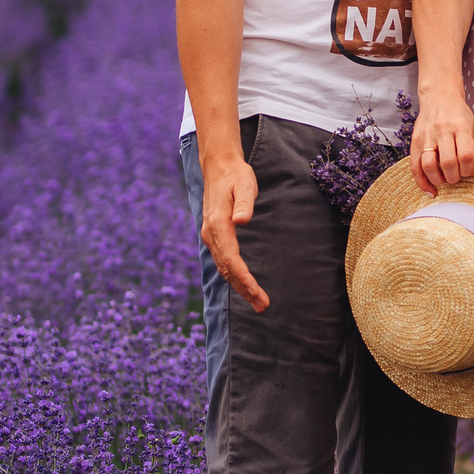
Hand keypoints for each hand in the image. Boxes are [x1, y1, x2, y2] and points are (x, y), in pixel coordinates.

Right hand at [198, 153, 269, 311]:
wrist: (219, 167)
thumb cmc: (236, 176)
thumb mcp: (244, 184)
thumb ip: (245, 202)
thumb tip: (242, 221)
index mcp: (218, 225)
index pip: (231, 259)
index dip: (244, 278)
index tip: (257, 292)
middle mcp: (211, 234)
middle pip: (227, 269)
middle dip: (244, 289)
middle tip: (263, 306)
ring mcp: (211, 236)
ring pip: (224, 268)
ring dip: (240, 287)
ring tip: (258, 302)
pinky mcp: (214, 236)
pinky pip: (223, 262)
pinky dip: (233, 277)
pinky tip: (244, 286)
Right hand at [413, 85, 473, 194]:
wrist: (438, 96)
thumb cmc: (458, 113)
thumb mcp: (472, 124)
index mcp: (460, 126)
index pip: (466, 155)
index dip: (468, 169)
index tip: (468, 171)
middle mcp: (442, 131)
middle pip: (448, 162)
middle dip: (454, 177)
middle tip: (456, 177)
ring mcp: (427, 136)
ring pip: (429, 165)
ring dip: (437, 179)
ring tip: (444, 181)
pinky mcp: (415, 140)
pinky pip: (414, 165)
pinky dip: (421, 181)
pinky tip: (429, 190)